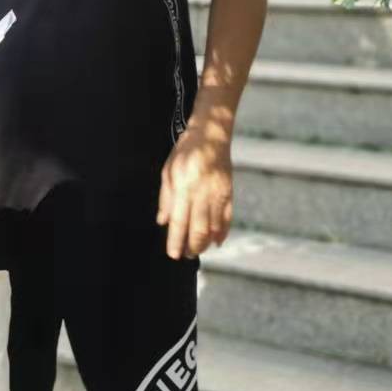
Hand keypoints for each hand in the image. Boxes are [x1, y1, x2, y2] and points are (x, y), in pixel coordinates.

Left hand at [158, 123, 233, 259]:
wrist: (211, 135)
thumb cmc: (185, 152)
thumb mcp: (168, 172)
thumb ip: (166, 198)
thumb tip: (162, 222)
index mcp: (184, 187)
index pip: (179, 221)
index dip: (176, 240)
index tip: (173, 254)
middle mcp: (202, 193)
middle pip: (199, 229)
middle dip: (192, 246)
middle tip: (185, 255)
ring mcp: (218, 194)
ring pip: (214, 227)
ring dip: (206, 242)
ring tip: (197, 250)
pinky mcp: (229, 193)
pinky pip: (227, 218)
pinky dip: (222, 232)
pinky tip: (216, 241)